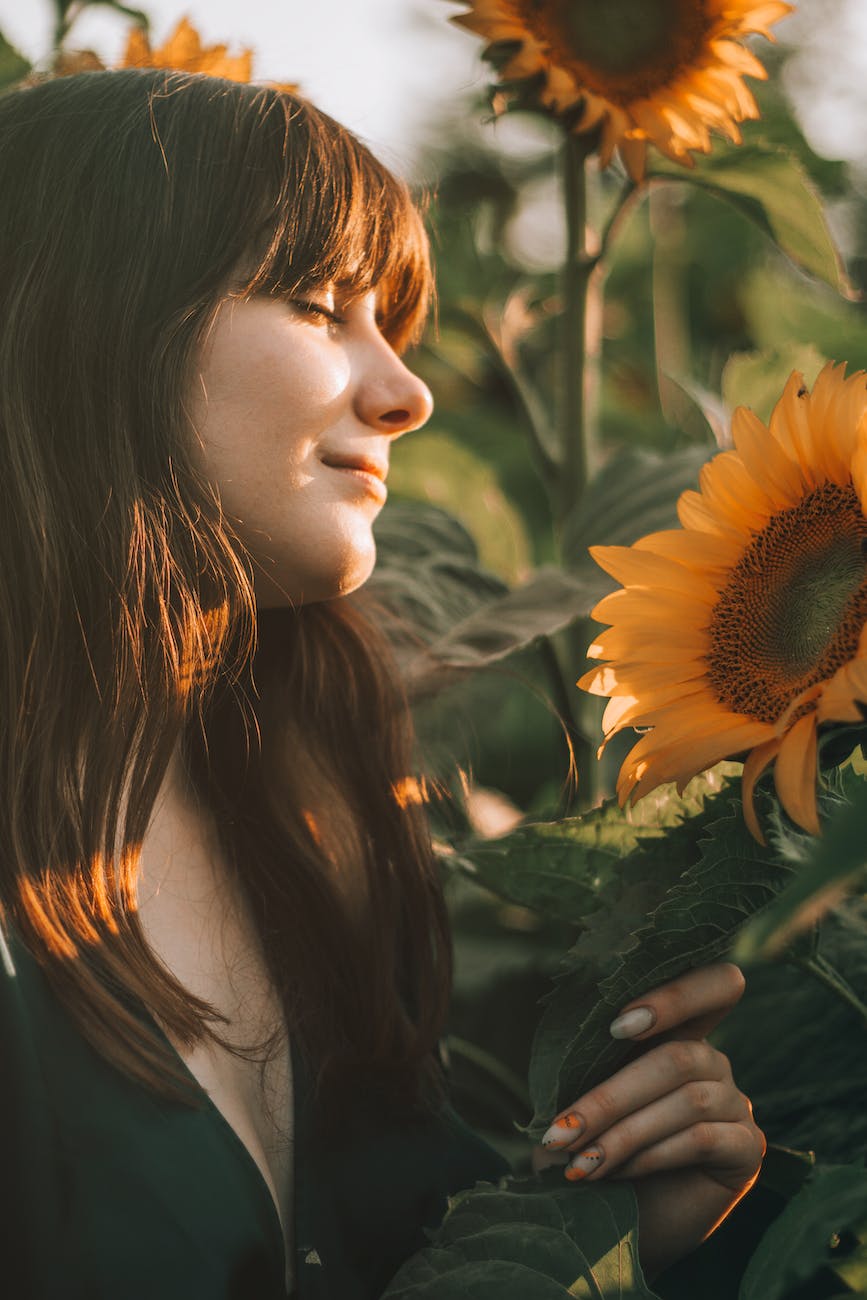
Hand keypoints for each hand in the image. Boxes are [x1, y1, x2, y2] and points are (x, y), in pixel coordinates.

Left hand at [533, 963, 764, 1279]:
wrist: (615, 1227)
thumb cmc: (594, 1152)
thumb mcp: (584, 1101)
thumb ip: (588, 1066)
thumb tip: (564, 1045)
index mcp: (677, 1034)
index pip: (712, 985)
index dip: (675, 996)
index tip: (617, 1026)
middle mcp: (713, 1063)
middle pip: (678, 1056)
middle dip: (609, 1097)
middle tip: (560, 1133)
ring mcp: (736, 1105)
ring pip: (687, 1099)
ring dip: (623, 1133)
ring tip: (580, 1163)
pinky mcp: (747, 1149)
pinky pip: (703, 1138)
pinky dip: (652, 1155)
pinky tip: (618, 1172)